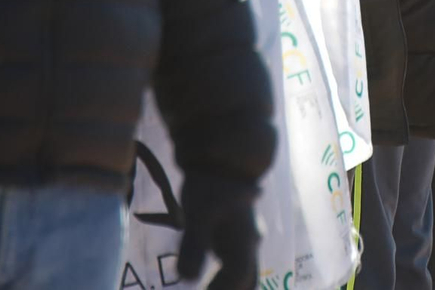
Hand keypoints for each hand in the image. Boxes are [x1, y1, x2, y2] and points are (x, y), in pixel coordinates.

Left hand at [178, 172, 260, 289]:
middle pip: (247, 280)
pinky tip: (204, 279)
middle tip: (206, 289)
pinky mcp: (233, 236)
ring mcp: (243, 240)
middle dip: (230, 289)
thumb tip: (186, 279)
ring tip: (205, 286)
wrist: (219, 157)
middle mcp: (249, 244)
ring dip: (225, 284)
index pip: (239, 278)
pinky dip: (221, 278)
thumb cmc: (210, 185)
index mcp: (244, 242)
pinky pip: (232, 265)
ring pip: (242, 273)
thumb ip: (194, 245)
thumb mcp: (198, 213)